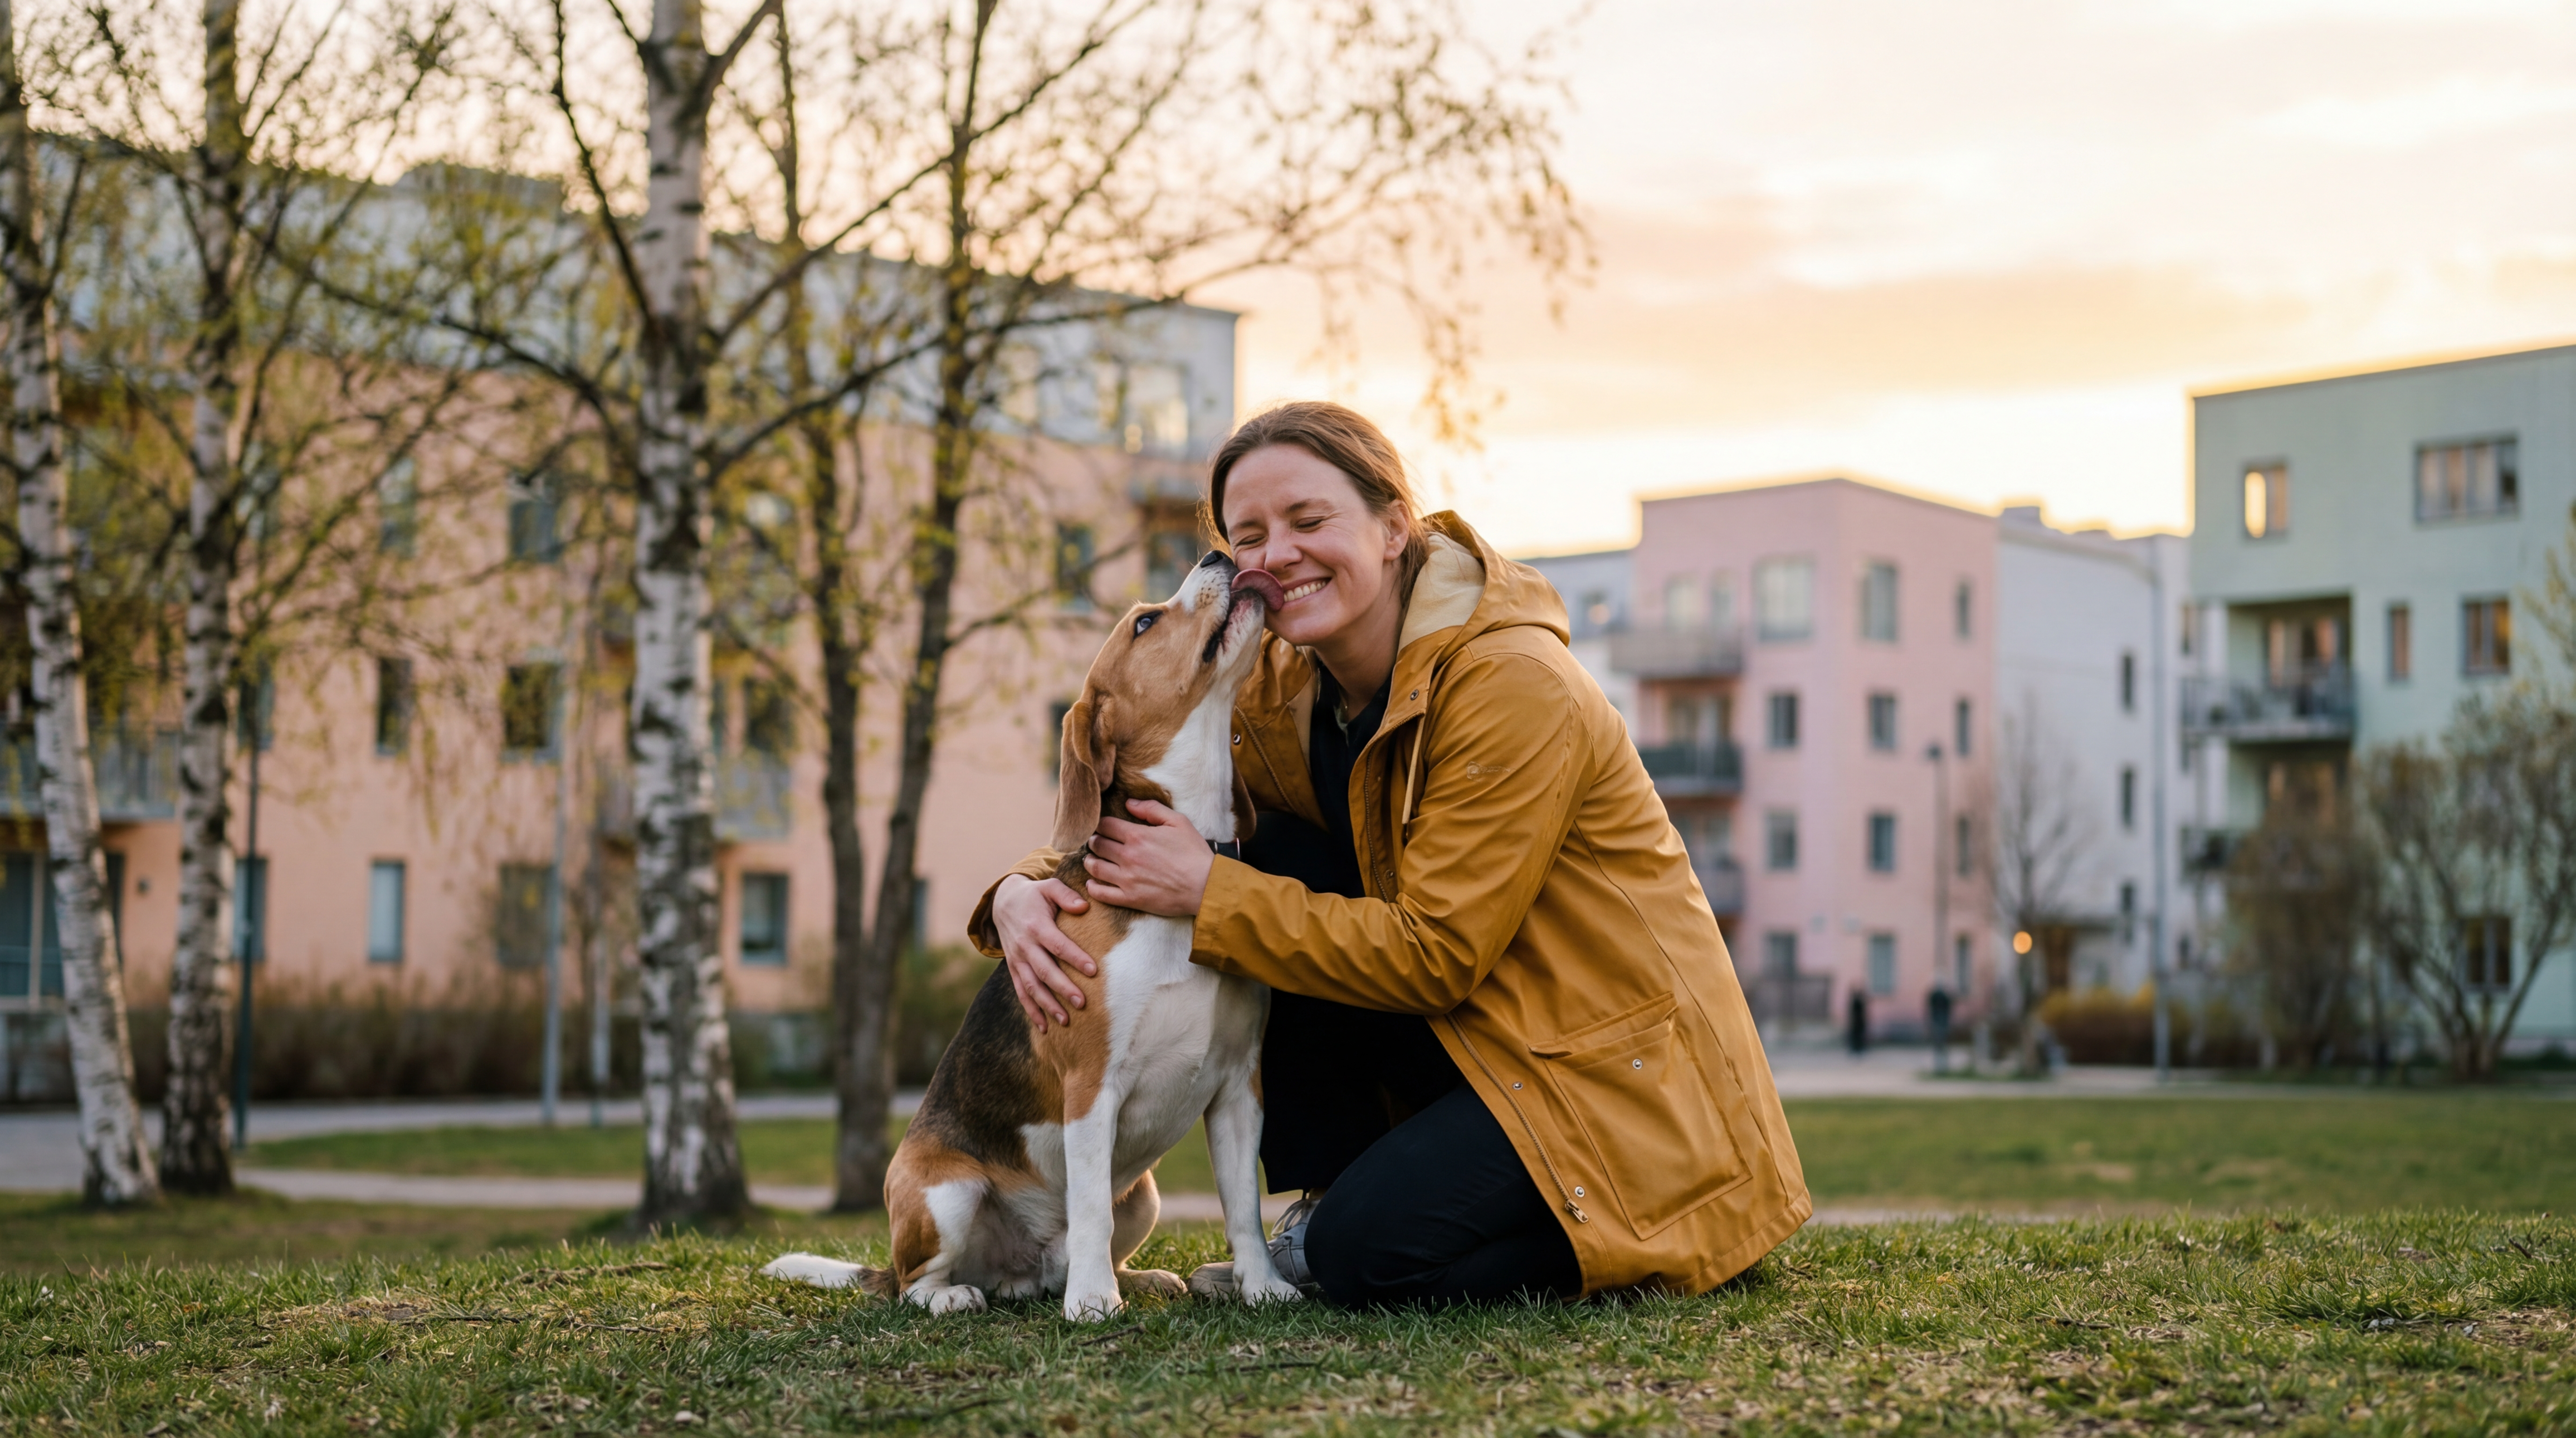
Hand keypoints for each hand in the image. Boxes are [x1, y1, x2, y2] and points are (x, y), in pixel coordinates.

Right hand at [993, 874, 1094, 1028]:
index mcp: (1036, 926)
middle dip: (1063, 988)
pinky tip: (1045, 1027)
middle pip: (1044, 971)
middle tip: (1082, 1003)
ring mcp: (1017, 960)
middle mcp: (1024, 946)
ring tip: (1066, 1021)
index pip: (1057, 945)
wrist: (1003, 903)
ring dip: (1048, 1005)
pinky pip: (1022, 993)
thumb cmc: (1035, 896)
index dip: (1074, 957)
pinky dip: (1032, 1011)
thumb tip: (1084, 906)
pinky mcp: (1014, 969)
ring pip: (1032, 987)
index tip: (1093, 970)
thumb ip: (1066, 895)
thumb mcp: (1049, 887)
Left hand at [1084, 798, 1215, 916]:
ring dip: (1089, 861)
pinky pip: (1102, 893)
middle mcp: (1128, 856)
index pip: (1105, 825)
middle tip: (1096, 842)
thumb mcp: (1178, 822)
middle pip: (1097, 845)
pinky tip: (1092, 883)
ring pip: (1095, 867)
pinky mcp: (1130, 898)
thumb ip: (1152, 809)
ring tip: (1092, 860)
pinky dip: (1093, 887)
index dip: (1100, 824)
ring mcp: (1127, 879)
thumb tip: (1129, 803)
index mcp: (1137, 836)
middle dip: (1094, 841)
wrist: (1206, 886)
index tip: (1102, 826)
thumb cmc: (1194, 853)